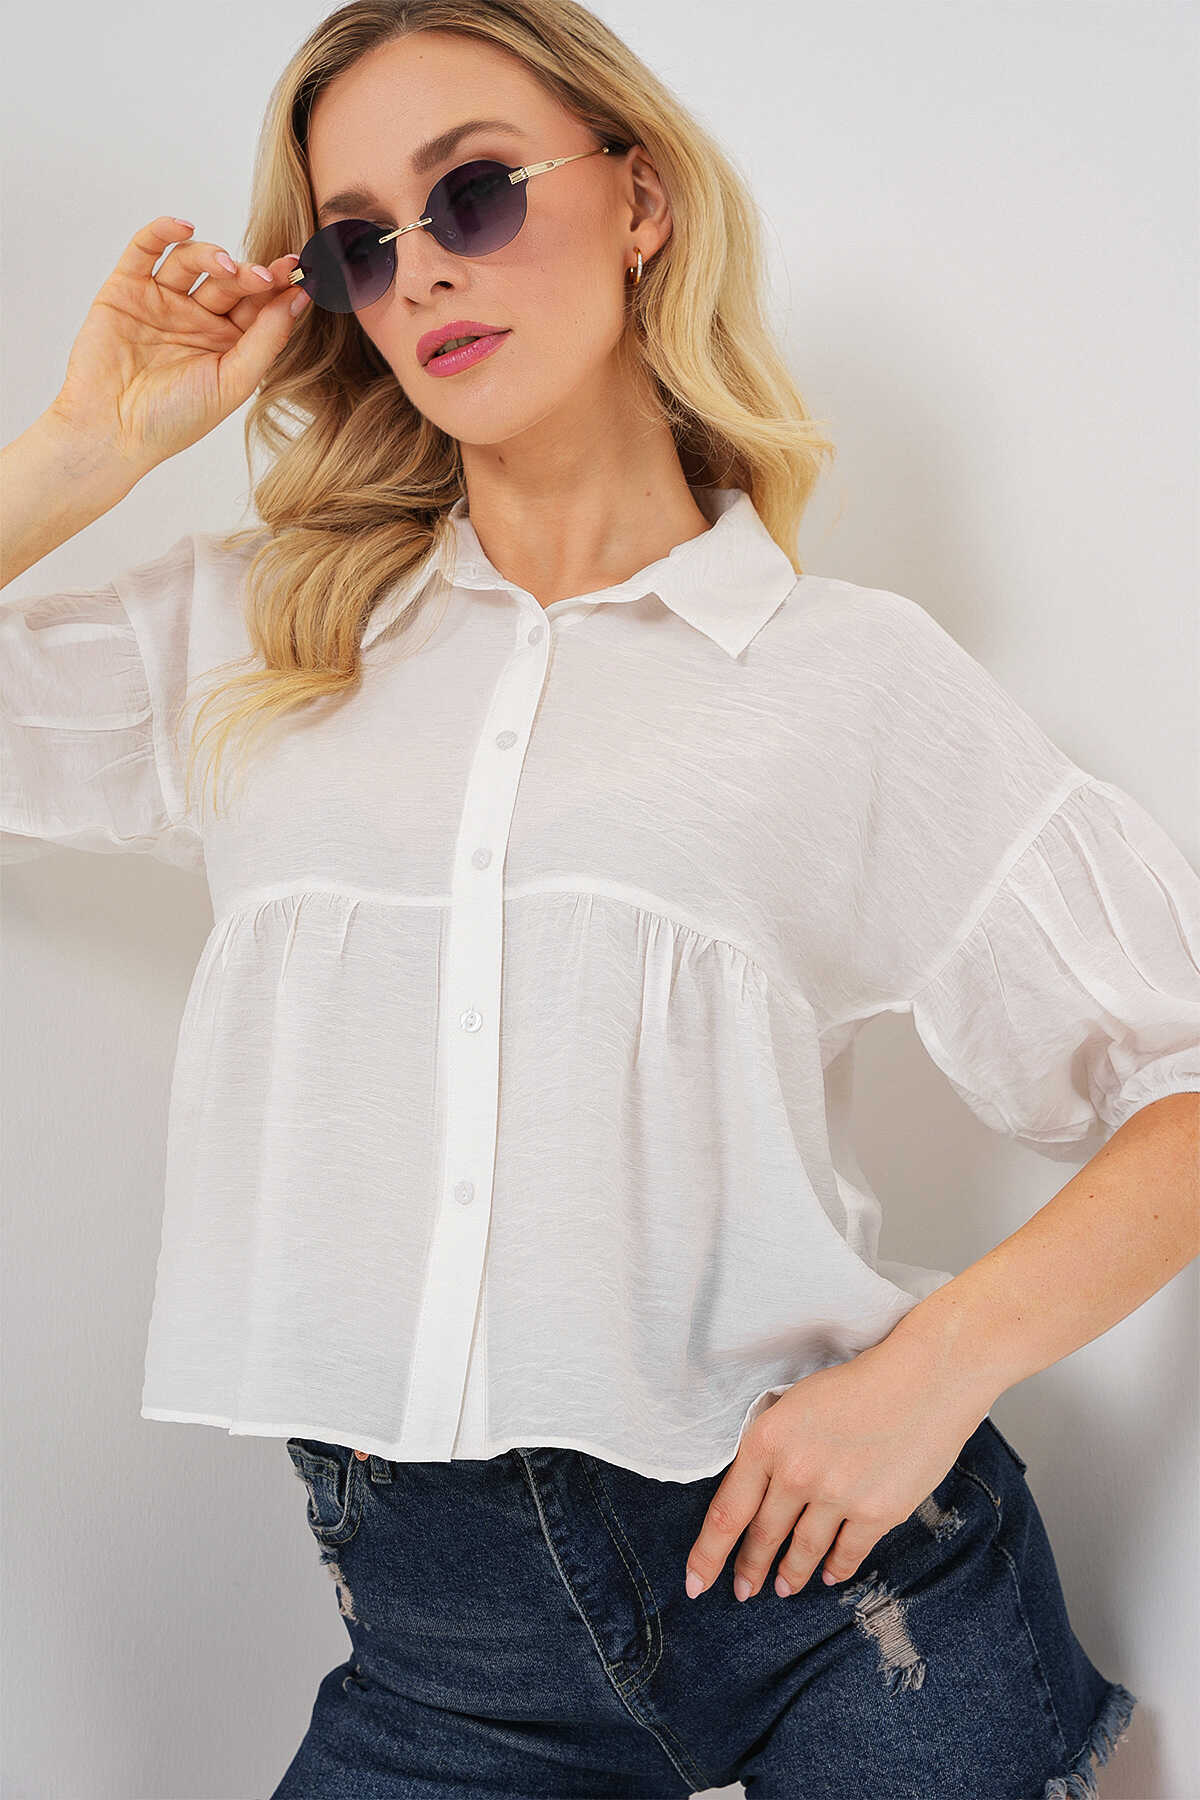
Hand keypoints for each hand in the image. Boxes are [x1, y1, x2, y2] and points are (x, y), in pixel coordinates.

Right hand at [47, 214, 309, 480]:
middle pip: (229, 281)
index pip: (259, 304)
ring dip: (212, 256)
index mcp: (228, 343)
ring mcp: (162, 301)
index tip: (300, 270)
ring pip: (192, 261)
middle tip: (265, 275)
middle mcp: (197, 318)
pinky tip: (184, 227)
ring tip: (226, 267)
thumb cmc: (175, 419)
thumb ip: (267, 340)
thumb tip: (299, 298)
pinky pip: (145, 249)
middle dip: (249, 274)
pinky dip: (162, 231)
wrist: (111, 430)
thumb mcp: (233, 381)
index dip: (279, 286)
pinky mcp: (126, 288)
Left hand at [683, 1337, 992, 1600]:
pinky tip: (827, 1576)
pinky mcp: (876, 1513)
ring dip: (789, 1575)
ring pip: (801, 1551)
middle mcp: (796, 1474)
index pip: (726, 1513)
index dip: (707, 1555)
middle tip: (741, 1591)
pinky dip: (834, 1568)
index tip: (694, 1583)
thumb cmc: (858, 1383)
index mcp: (766, 1440)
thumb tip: (754, 1495)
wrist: (925, 1378)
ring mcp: (836, 1496)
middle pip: (762, 1536)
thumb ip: (770, 1448)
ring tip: (782, 1588)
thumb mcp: (794, 1404)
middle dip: (748, 1570)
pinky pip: (846, 1554)